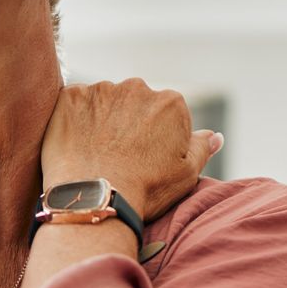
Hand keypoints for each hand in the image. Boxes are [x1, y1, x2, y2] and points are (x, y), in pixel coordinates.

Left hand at [40, 78, 219, 222]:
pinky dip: (75, 119)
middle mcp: (138, 87)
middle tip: (119, 156)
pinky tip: (77, 145)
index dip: (155, 137)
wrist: (96, 199)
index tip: (145, 158)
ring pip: (104, 101)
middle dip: (128, 123)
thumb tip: (215, 136)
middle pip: (134, 102)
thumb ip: (201, 148)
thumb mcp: (185, 174)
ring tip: (96, 153)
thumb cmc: (145, 190)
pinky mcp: (71, 97)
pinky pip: (74, 103)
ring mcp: (102, 90)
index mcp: (171, 102)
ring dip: (101, 119)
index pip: (165, 113)